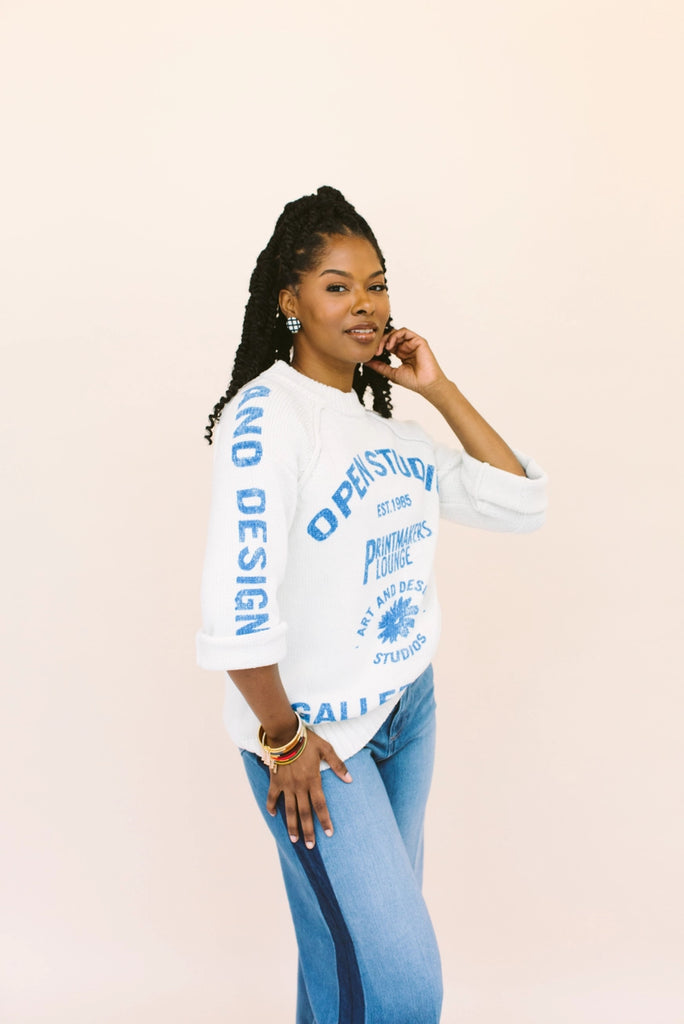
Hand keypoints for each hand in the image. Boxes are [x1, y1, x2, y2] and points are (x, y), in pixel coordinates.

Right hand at [265, 731, 351, 848]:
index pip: (321, 806)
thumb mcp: (326, 749)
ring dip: (292, 826)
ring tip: (294, 840)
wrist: (285, 733)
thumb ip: (338, 765)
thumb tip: (350, 779)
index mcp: (313, 780)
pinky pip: (272, 797)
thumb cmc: (307, 740)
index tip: (329, 833)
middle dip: (308, 831)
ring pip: (289, 810)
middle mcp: (300, 787)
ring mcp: (286, 785)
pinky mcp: (275, 781)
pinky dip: (272, 807)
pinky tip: (273, 815)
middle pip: (305, 813)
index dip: (325, 820)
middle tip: (310, 846)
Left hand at [366, 327, 447, 395]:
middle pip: (391, 337)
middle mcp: (407, 347)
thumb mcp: (391, 373)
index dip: (379, 347)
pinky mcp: (418, 341)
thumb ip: (379, 366)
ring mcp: (413, 343)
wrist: (426, 385)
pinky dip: (395, 336)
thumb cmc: (413, 381)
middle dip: (381, 342)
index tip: (372, 355)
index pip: (388, 344)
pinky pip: (405, 331)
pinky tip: (389, 345)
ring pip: (396, 333)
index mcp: (402, 353)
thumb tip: (367, 362)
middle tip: (375, 351)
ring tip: (382, 348)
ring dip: (386, 338)